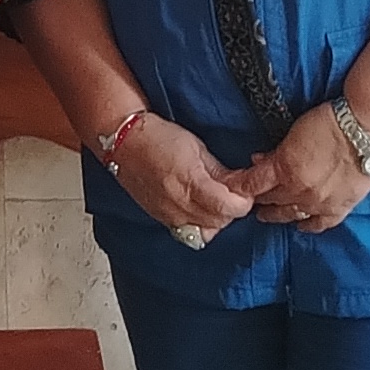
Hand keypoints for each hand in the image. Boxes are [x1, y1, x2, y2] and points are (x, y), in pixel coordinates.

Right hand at [109, 115, 257, 242]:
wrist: (123, 142)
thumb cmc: (157, 137)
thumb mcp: (197, 147)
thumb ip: (220, 171)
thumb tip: (239, 184)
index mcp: (190, 182)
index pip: (228, 207)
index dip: (243, 202)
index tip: (246, 192)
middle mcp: (178, 204)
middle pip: (219, 222)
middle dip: (232, 210)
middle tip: (235, 194)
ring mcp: (168, 215)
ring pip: (205, 231)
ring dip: (217, 219)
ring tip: (217, 201)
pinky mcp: (160, 218)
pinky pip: (188, 232)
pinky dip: (200, 224)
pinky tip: (200, 208)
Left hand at [246, 106, 369, 233]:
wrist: (368, 130)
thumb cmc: (331, 122)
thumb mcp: (295, 132)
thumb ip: (276, 152)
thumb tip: (260, 161)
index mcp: (284, 169)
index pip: (252, 184)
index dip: (240, 186)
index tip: (232, 187)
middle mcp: (298, 191)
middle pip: (270, 200)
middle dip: (258, 199)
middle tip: (251, 199)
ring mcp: (319, 203)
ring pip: (290, 215)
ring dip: (277, 214)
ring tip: (267, 214)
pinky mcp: (339, 208)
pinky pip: (319, 225)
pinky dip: (307, 226)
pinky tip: (300, 225)